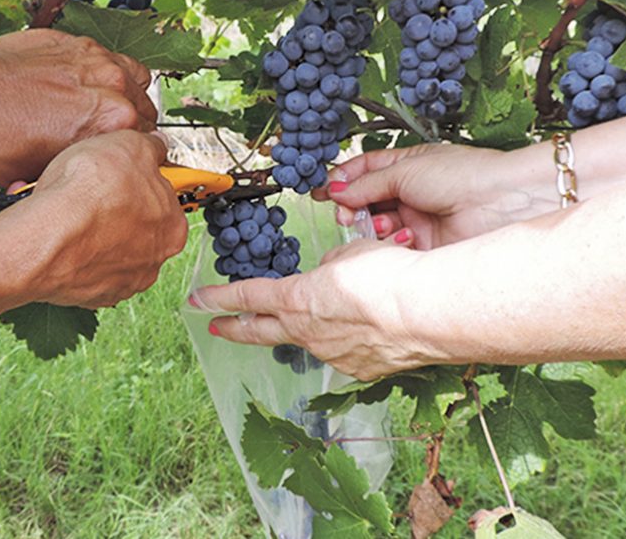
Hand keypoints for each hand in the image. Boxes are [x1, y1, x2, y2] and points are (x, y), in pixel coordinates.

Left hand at [0, 29, 156, 185]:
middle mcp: (111, 85)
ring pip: (132, 78)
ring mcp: (93, 57)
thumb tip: (94, 176)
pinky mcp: (73, 41)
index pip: (147, 141)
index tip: (120, 156)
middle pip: (145, 108)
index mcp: (112, 122)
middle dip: (131, 124)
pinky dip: (100, 73)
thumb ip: (81, 168)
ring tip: (101, 110)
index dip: (132, 153)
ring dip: (123, 94)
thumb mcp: (40, 175)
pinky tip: (80, 88)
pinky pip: (106, 58)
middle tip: (107, 137)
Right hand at [0, 130, 186, 351]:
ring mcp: (122, 281)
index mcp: (172, 226)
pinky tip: (60, 237)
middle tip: (90, 193)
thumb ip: (150, 147)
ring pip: (109, 251)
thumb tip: (157, 146)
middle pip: (137, 227)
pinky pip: (86, 270)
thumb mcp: (128, 144)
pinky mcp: (91, 295)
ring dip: (94, 234)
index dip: (137, 181)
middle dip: (115, 210)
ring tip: (68, 214)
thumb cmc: (88, 192)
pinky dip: (75, 256)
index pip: (162, 198)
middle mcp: (153, 260)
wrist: (46, 235)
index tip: (119, 175)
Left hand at [191, 238, 437, 380]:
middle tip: (216, 328)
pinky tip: (368, 329)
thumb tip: (330, 277)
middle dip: (235, 329)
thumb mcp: (352, 254)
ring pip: (310, 340)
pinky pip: (346, 351)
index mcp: (298, 299)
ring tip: (324, 315)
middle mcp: (308, 333)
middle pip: (261, 331)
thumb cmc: (391, 275)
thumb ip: (332, 267)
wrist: (429, 312)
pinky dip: (350, 339)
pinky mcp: (362, 370)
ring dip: (309, 329)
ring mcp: (334, 355)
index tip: (196, 300)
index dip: (219, 298)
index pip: (247, 297)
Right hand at [316, 143, 552, 249]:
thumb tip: (336, 191)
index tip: (322, 191)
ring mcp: (417, 220)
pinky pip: (394, 247)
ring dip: (371, 225)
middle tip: (345, 213)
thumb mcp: (406, 170)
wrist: (501, 203)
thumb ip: (367, 183)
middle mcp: (410, 193)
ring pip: (377, 226)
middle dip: (352, 206)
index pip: (364, 171)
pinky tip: (401, 237)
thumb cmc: (463, 175)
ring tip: (378, 224)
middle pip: (366, 201)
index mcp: (407, 166)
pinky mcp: (424, 247)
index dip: (342, 180)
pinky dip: (391, 244)